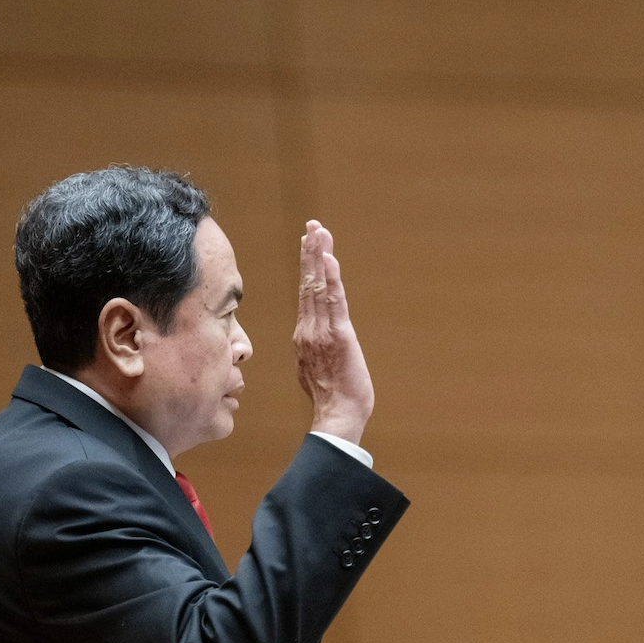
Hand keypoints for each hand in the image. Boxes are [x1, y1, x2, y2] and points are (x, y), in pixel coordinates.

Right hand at [295, 221, 373, 445]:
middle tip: (313, 226)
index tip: (308, 245)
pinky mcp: (339, 336)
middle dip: (311, 252)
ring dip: (319, 257)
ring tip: (319, 232)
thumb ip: (313, 352)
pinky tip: (329, 259)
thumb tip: (312, 346)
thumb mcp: (316, 370)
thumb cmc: (332, 399)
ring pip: (318, 287)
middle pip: (308, 284)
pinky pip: (333, 302)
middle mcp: (308, 330)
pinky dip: (331, 279)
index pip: (306, 295)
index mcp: (304, 337)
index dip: (308, 268)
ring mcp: (321, 332)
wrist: (337, 416)